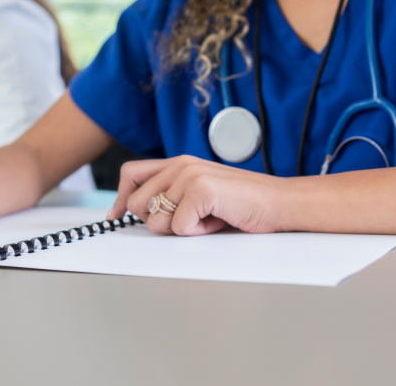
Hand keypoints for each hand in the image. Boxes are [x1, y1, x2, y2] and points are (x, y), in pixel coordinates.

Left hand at [107, 155, 290, 235]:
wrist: (280, 203)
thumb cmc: (243, 203)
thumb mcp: (200, 194)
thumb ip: (172, 194)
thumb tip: (137, 212)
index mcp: (178, 163)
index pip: (130, 174)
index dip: (120, 198)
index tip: (115, 216)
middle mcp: (180, 165)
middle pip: (136, 204)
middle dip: (156, 222)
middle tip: (188, 220)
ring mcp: (190, 175)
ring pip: (156, 221)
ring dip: (181, 229)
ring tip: (207, 218)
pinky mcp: (201, 190)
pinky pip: (179, 227)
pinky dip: (198, 232)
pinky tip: (217, 220)